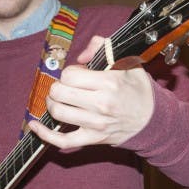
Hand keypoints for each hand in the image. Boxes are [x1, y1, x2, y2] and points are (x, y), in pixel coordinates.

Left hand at [28, 36, 153, 149]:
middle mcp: (101, 104)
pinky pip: (63, 141)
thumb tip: (81, 56)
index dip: (69, 73)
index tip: (77, 75)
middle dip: (58, 87)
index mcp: (108, 83)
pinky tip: (35, 126)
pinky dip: (45, 134)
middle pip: (59, 92)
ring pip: (58, 112)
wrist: (153, 120)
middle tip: (66, 87)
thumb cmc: (138, 90)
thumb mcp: (128, 62)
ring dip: (52, 104)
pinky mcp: (92, 139)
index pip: (70, 75)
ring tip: (59, 100)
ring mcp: (95, 124)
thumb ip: (103, 47)